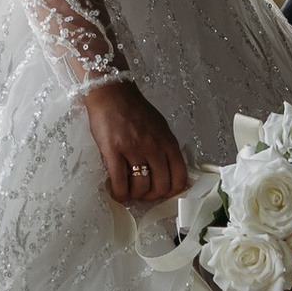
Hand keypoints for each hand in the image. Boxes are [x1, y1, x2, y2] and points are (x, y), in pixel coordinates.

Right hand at [85, 79, 193, 216]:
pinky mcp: (114, 151)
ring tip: (128, 191)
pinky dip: (119, 193)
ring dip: (134, 195)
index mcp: (168, 142)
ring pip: (141, 187)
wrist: (112, 94)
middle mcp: (154, 147)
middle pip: (160, 186)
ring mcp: (134, 149)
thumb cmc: (135, 110)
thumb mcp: (160, 127)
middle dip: (151, 196)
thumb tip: (167, 170)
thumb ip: (165, 148)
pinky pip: (120, 182)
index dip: (171, 190)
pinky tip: (117, 192)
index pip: (179, 177)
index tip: (162, 192)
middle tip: (143, 194)